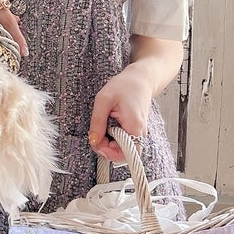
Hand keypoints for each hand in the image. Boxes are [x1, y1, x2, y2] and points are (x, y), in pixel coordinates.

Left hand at [87, 35, 183, 162]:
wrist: (140, 79)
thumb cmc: (124, 86)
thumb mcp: (103, 100)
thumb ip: (97, 122)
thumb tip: (93, 141)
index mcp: (134, 127)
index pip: (124, 154)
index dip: (108, 152)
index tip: (96, 141)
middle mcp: (139, 133)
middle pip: (123, 154)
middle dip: (106, 148)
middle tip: (96, 133)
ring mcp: (138, 133)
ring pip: (122, 149)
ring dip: (109, 143)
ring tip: (102, 127)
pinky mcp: (135, 131)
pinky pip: (124, 142)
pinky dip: (113, 138)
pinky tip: (108, 126)